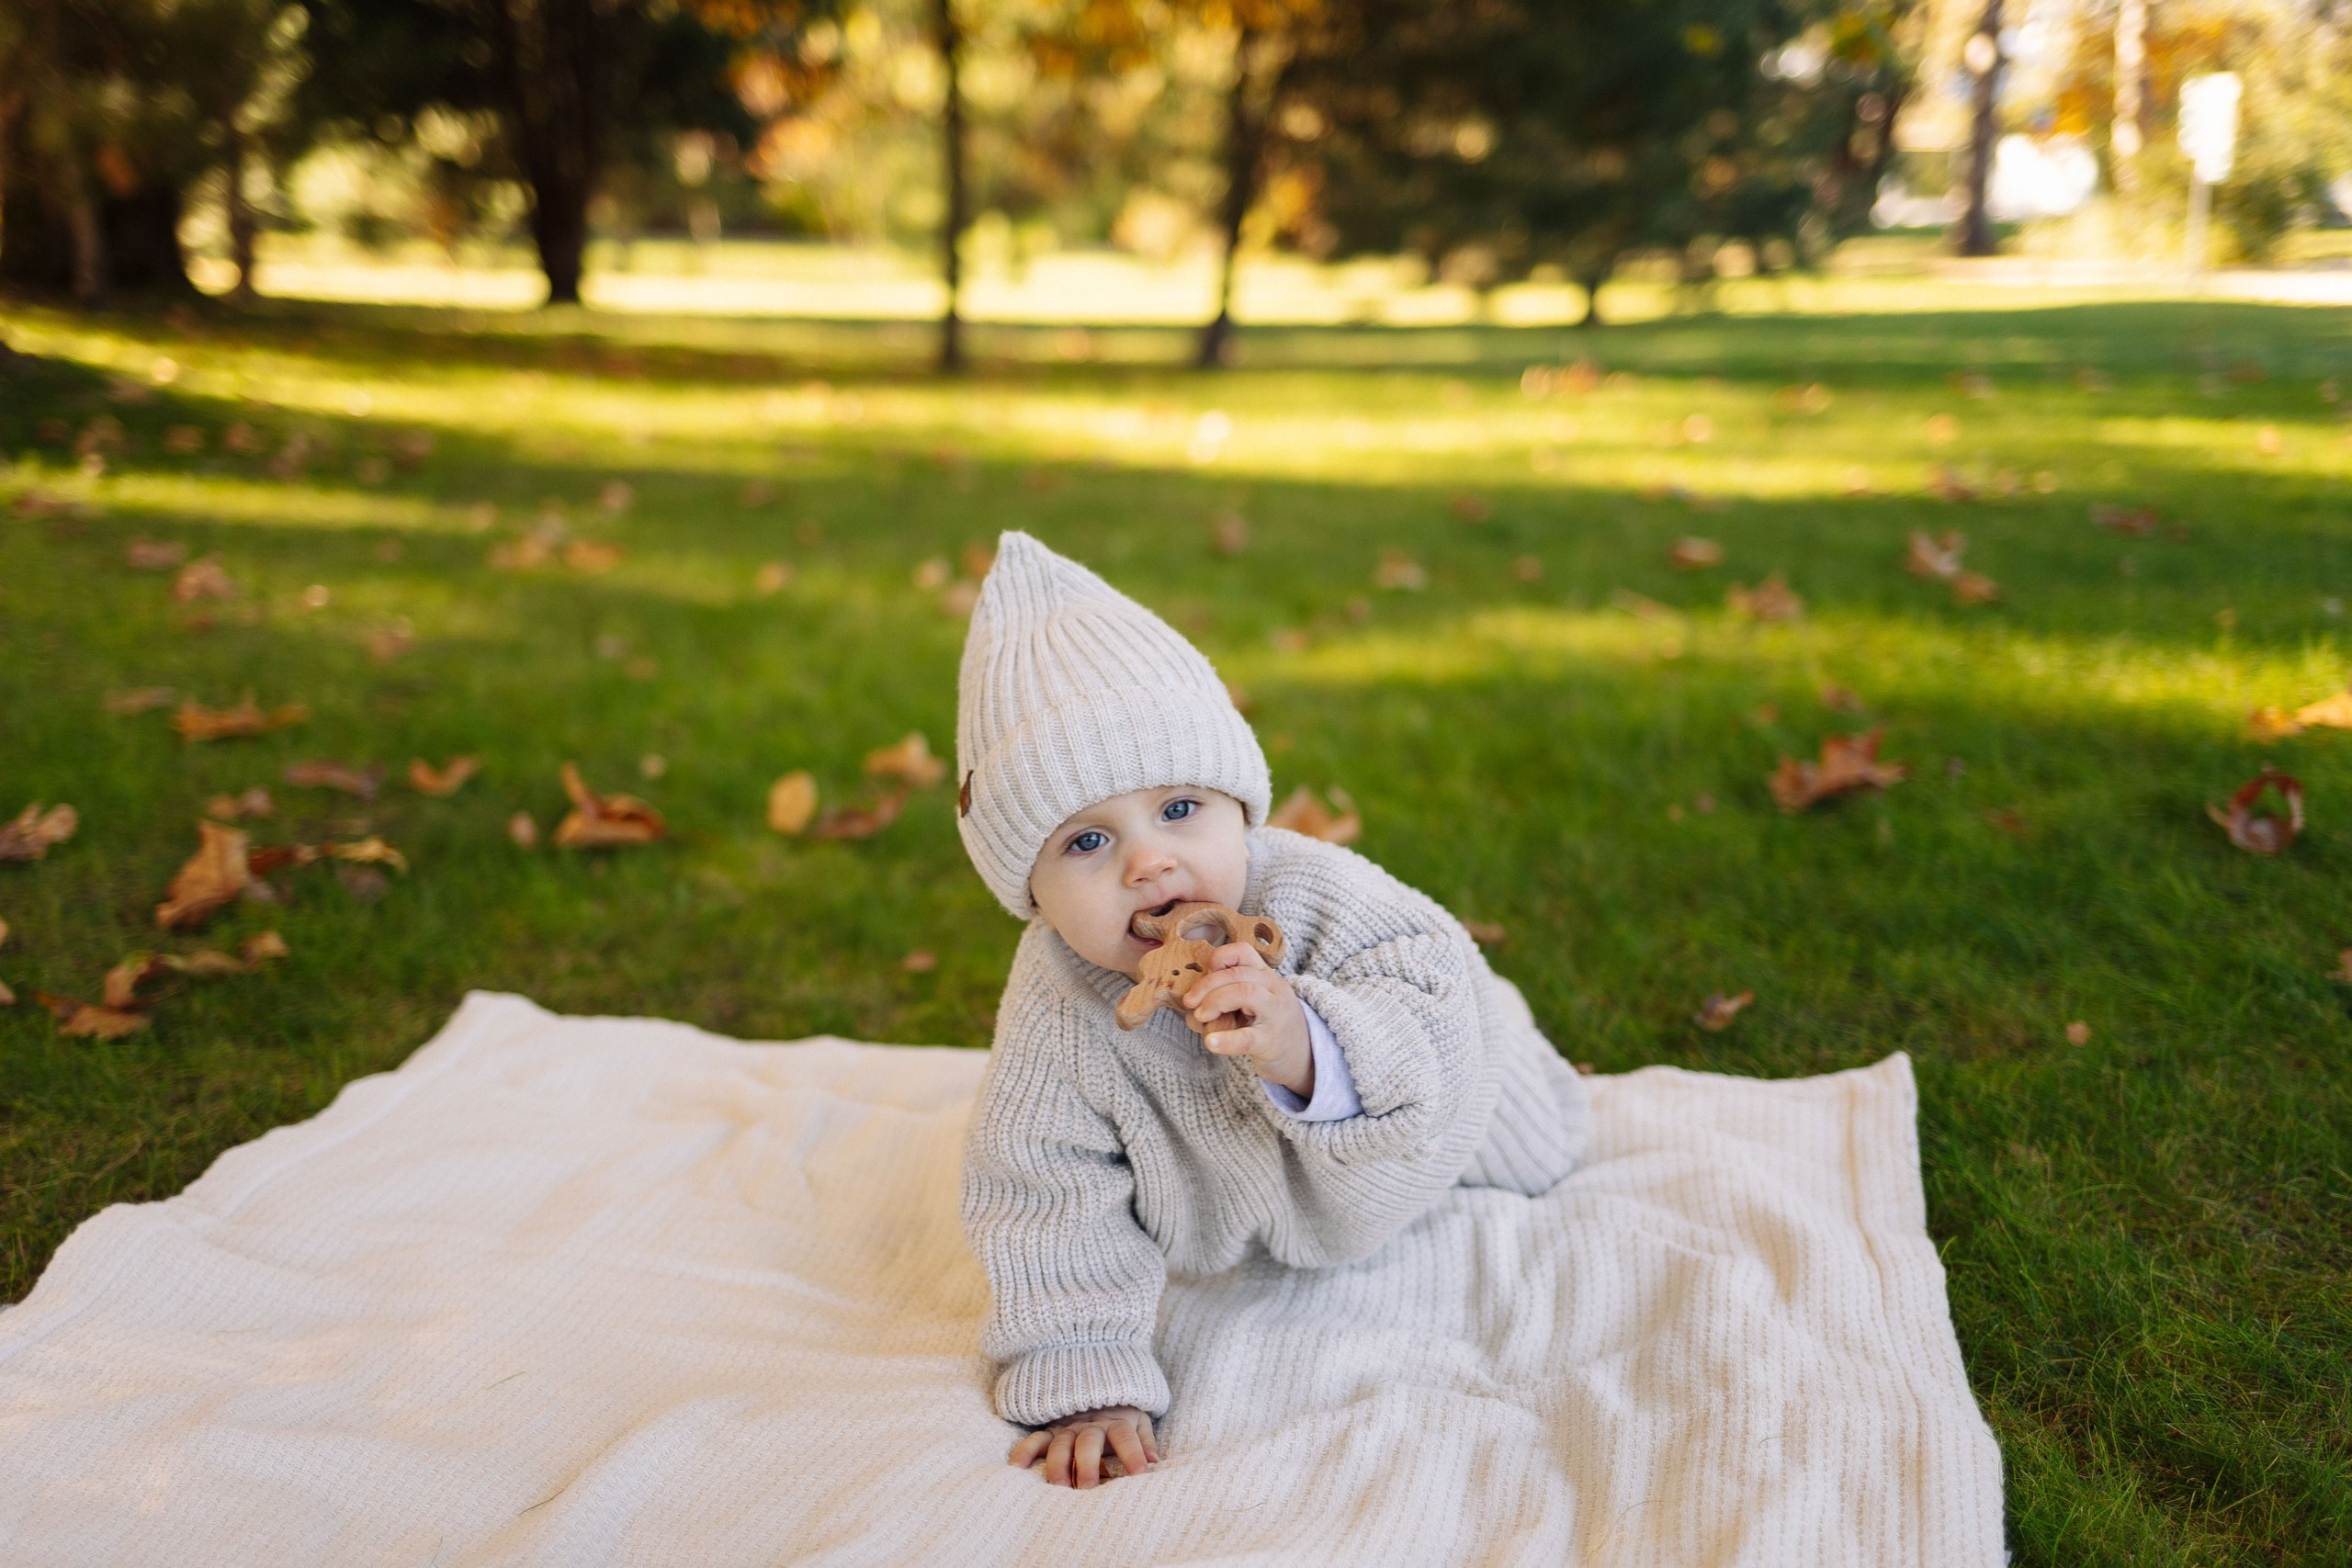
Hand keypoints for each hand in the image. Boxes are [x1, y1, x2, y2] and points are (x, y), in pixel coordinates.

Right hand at [1008, 1405, 1159, 1487]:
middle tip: (1088, 1488)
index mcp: (1116, 1423)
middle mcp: (1091, 1425)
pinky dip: (1025, 1451)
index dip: (1134, 1454)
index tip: (1143, 1474)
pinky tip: (1016, 1467)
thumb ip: (1145, 1442)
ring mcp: (1068, 1427)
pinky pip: (1036, 1439)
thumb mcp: (1139, 1421)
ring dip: (1058, 1465)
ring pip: (1061, 1444)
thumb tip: (1154, 1462)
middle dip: (1088, 1464)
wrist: (1097, 1385)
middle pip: (1089, 1442)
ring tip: (1058, 1487)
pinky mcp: (1051, 1430)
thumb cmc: (1121, 1414)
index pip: (1126, 1438)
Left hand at [1181, 942, 1311, 1099]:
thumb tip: (1190, 1011)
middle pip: (1239, 974)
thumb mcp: (1249, 1006)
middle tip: (1190, 1002)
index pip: (1244, 952)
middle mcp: (1274, 990)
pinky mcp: (1271, 1042)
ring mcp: (1275, 1014)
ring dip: (1215, 1001)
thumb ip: (1222, 1002)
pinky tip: (1210, 1042)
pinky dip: (1226, 1040)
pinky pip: (1248, 1037)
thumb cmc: (1267, 1026)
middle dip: (1207, 985)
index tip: (1205, 972)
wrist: (1304, 1055)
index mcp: (1265, 976)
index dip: (1220, 957)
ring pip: (1246, 992)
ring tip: (1200, 1017)